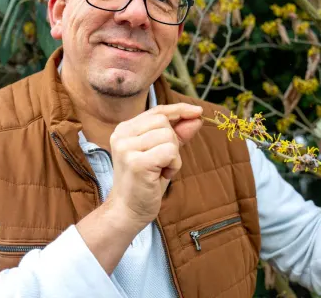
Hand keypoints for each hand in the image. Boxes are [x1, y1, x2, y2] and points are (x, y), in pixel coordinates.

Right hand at [105, 103, 202, 228]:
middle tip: (162, 163)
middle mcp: (122, 134)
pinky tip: (162, 176)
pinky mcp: (136, 162)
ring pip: (168, 137)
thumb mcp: (163, 154)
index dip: (179, 110)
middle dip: (173, 142)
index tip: (198, 111)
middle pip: (164, 122)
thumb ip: (178, 134)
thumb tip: (196, 117)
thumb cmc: (145, 182)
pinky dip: (173, 165)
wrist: (128, 211)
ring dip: (173, 156)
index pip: (157, 111)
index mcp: (125, 129)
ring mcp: (127, 148)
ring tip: (160, 170)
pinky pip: (170, 152)